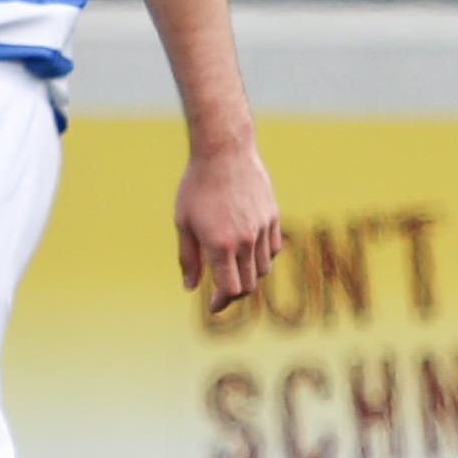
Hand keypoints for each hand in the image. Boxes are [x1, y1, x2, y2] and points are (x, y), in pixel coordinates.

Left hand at [177, 139, 282, 310]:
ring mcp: (262, 229)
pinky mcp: (273, 216)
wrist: (224, 152)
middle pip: (249, 284)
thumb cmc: (196, 186)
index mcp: (220, 245)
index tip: (213, 305)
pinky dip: (262, 257)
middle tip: (221, 291)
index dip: (221, 302)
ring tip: (233, 269)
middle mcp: (245, 241)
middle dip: (234, 293)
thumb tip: (190, 287)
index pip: (229, 289)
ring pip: (263, 268)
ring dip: (249, 275)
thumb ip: (188, 258)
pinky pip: (273, 248)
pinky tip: (248, 252)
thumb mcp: (183, 222)